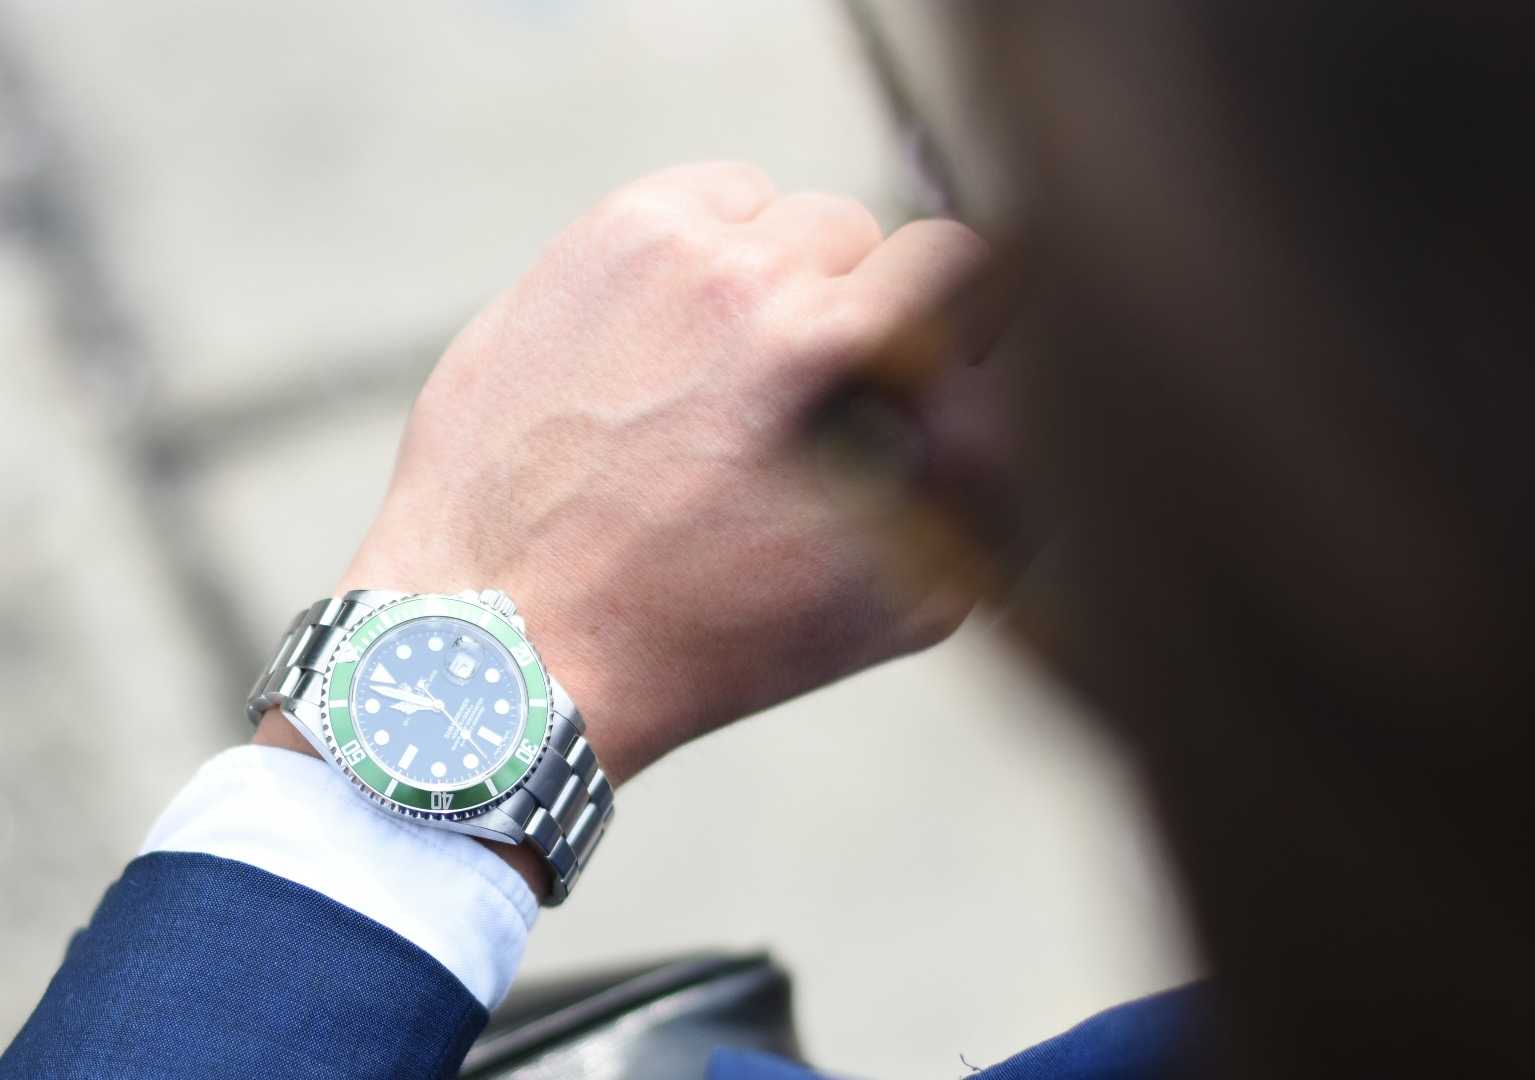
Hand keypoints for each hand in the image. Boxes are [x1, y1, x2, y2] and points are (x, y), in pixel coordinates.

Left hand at [267, 163, 989, 787]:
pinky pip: (700, 198)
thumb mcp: (902, 605)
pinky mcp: (597, 242)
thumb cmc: (709, 640)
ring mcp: (666, 253)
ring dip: (774, 279)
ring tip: (729, 379)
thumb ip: (1000, 486)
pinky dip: (705, 249)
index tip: (920, 369)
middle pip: (863, 236)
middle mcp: (758, 284)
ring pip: (776, 214)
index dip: (951, 323)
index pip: (962, 262)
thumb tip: (1017, 386)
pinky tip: (675, 338)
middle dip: (852, 311)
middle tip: (803, 400)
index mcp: (846, 357)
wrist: (517, 641)